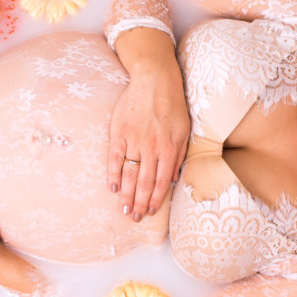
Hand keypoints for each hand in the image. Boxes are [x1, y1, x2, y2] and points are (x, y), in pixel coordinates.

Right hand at [108, 34, 189, 220]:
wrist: (155, 79)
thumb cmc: (172, 104)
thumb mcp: (184, 131)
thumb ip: (178, 155)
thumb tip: (173, 179)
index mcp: (168, 149)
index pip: (160, 182)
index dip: (154, 199)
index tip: (149, 212)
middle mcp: (151, 148)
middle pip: (143, 182)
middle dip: (138, 203)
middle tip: (133, 217)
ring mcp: (133, 141)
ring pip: (128, 174)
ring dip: (125, 194)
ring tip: (123, 208)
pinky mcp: (119, 132)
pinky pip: (114, 158)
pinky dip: (112, 174)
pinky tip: (112, 187)